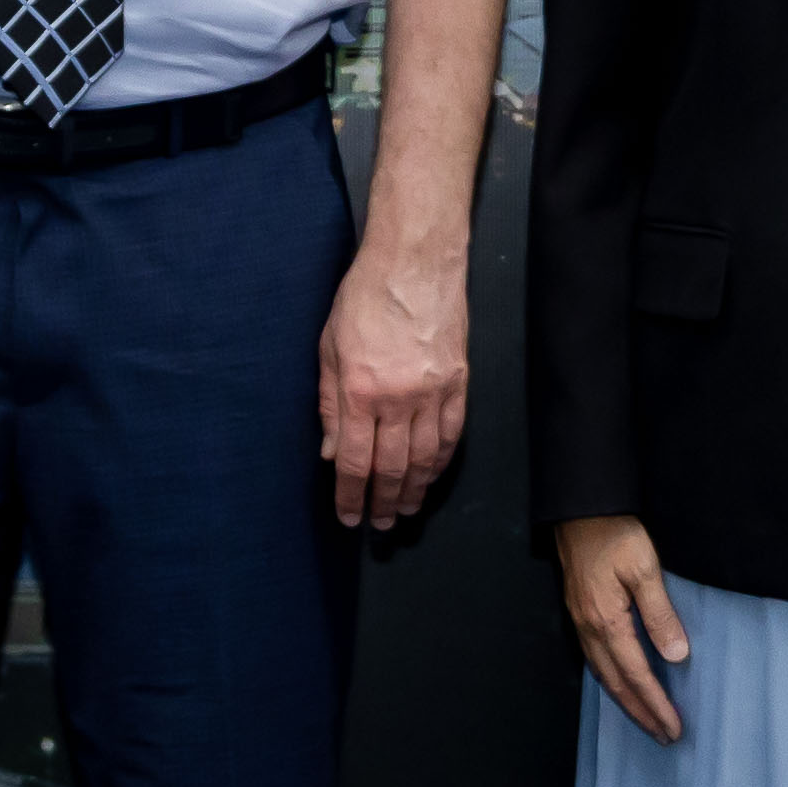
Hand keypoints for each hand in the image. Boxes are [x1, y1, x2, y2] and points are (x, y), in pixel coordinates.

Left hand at [317, 230, 470, 530]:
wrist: (415, 261)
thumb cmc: (364, 297)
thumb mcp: (329, 347)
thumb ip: (329, 404)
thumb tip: (331, 452)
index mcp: (360, 392)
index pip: (355, 462)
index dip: (351, 497)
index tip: (349, 518)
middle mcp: (398, 399)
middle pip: (392, 468)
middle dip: (383, 502)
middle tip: (379, 525)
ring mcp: (433, 393)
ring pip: (425, 459)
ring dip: (414, 491)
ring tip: (405, 511)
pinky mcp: (458, 382)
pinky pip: (451, 434)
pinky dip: (441, 462)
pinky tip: (431, 476)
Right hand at [555, 515, 694, 742]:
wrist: (579, 509)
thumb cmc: (614, 533)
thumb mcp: (644, 569)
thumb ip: (660, 614)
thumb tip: (676, 656)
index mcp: (607, 621)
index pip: (637, 675)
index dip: (656, 704)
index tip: (674, 728)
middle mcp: (589, 629)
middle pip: (617, 684)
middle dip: (641, 713)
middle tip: (664, 736)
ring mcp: (581, 622)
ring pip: (603, 675)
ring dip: (626, 701)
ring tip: (646, 720)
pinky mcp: (579, 613)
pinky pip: (595, 660)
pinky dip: (611, 681)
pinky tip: (620, 684)